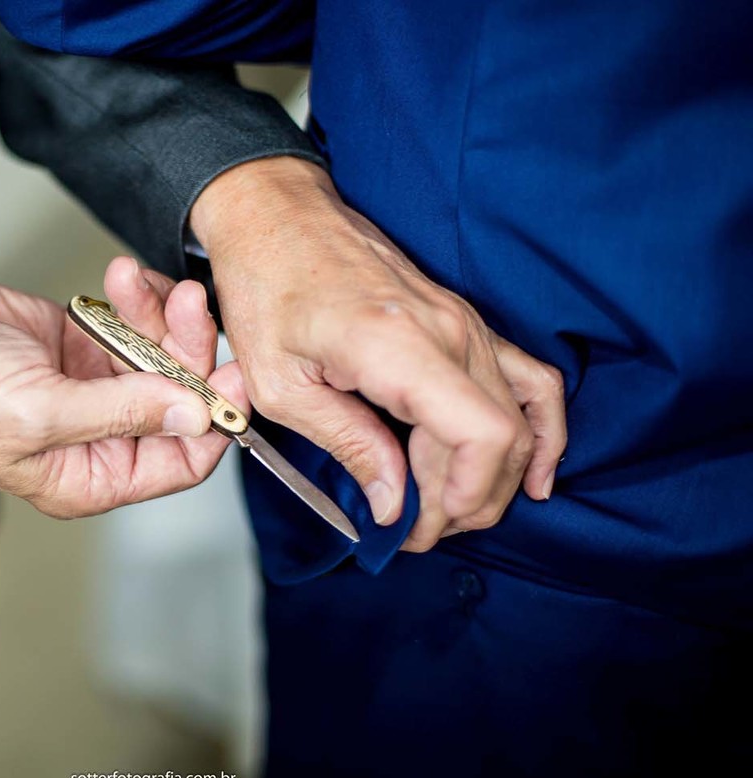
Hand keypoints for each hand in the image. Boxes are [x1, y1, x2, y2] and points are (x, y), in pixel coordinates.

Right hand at [0, 257, 247, 517]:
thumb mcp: (38, 411)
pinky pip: (133, 324)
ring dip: (163, 315)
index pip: (183, 459)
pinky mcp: (81, 343)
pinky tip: (121, 276)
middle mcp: (99, 436)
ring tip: (141, 281)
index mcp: (90, 476)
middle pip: (180, 400)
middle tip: (189, 304)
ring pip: (162, 356)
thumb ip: (123, 413)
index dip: (215, 417)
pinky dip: (137, 299)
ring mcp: (93, 386)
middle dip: (191, 350)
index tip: (234, 370)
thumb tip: (196, 414)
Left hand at [190, 157, 565, 550]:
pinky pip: (527, 379)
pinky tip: (535, 473)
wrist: (277, 218)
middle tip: (415, 529)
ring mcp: (464, 322)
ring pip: (518, 418)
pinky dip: (541, 429)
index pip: (485, 437)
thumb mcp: (281, 385)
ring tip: (449, 510)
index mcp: (399, 346)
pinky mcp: (463, 321)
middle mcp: (448, 330)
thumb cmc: (265, 287)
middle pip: (505, 439)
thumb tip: (393, 503)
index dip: (462, 497)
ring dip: (491, 477)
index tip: (417, 527)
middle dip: (467, 502)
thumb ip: (348, 445)